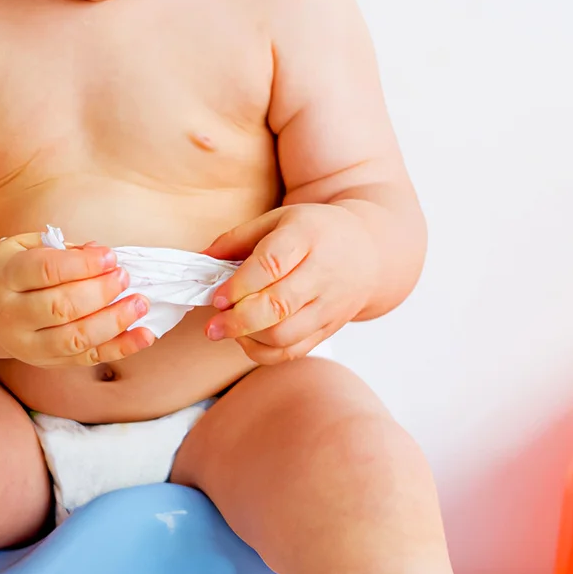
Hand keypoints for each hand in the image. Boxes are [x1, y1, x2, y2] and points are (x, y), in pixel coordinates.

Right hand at [0, 234, 156, 366]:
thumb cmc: (16, 270)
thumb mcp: (27, 247)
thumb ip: (61, 249)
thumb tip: (100, 254)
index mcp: (4, 278)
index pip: (45, 271)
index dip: (82, 264)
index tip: (110, 257)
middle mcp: (10, 315)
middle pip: (60, 307)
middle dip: (100, 292)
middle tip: (124, 277)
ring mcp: (27, 345)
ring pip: (75, 338)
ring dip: (114, 321)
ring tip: (140, 302)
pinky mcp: (47, 363)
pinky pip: (88, 358)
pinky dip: (121, 348)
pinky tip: (145, 334)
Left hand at [202, 203, 375, 364]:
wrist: (370, 252)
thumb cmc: (316, 232)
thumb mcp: (279, 220)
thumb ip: (238, 238)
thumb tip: (202, 258)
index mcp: (307, 237)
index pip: (271, 264)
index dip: (239, 285)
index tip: (217, 297)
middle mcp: (322, 273)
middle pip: (278, 306)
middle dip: (238, 320)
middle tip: (213, 325)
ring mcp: (329, 305)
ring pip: (285, 335)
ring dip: (249, 338)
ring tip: (229, 329)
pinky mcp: (329, 328)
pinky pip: (294, 351)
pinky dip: (264, 353)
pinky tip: (248, 339)